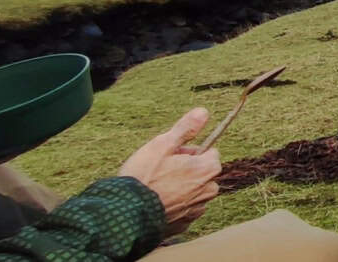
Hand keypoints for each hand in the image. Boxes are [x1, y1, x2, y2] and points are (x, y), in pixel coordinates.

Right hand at [117, 108, 220, 235]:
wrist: (126, 212)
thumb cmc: (145, 176)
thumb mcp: (163, 145)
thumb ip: (186, 129)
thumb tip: (203, 112)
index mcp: (207, 170)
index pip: (210, 153)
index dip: (190, 152)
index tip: (172, 155)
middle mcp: (208, 191)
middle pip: (203, 173)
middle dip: (187, 170)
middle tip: (162, 171)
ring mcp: (196, 210)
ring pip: (193, 192)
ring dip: (181, 188)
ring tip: (156, 187)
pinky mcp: (184, 224)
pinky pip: (183, 209)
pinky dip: (174, 205)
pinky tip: (156, 203)